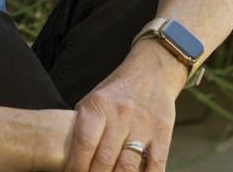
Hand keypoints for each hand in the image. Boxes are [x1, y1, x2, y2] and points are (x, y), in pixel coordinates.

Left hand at [62, 41, 185, 171]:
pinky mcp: (162, 134)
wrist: (152, 71)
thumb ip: (83, 126)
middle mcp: (120, 115)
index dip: (76, 167)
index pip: (84, 144)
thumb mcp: (93, 100)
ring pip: (128, 166)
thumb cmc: (116, 91)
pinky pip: (155, 165)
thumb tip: (70, 157)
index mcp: (98, 105)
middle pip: (105, 159)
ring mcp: (143, 125)